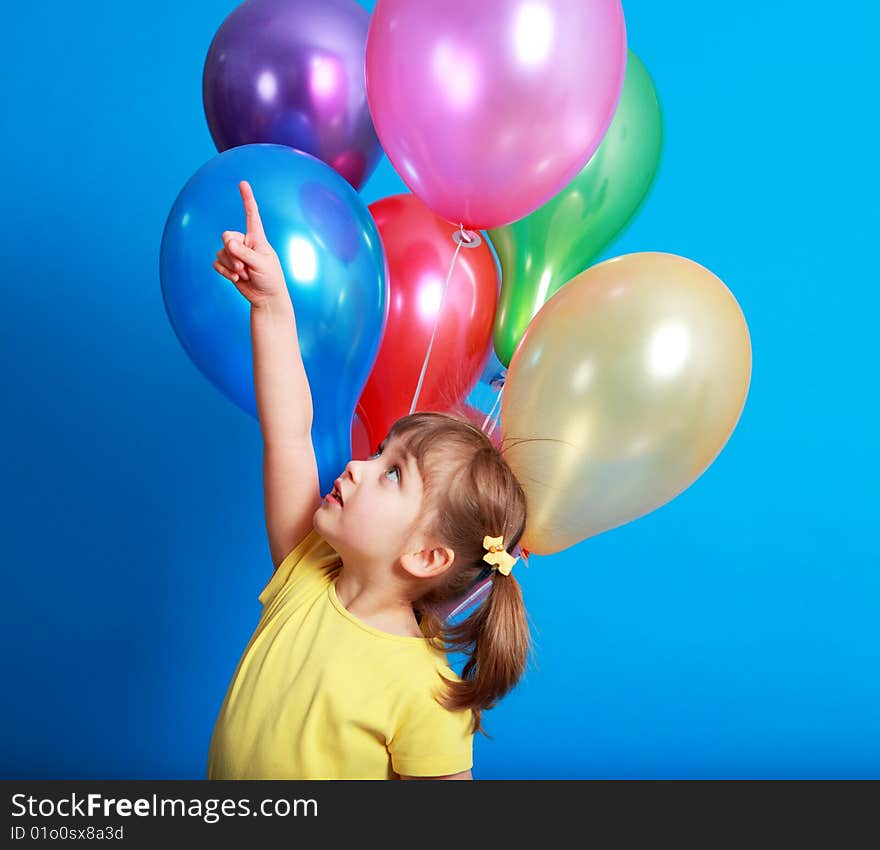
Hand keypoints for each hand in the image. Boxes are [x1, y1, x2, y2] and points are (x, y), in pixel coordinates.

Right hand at [213, 181, 286, 306]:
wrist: (266, 298)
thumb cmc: (270, 279)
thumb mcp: (261, 264)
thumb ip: (244, 252)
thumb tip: (228, 243)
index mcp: (257, 238)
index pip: (252, 215)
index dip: (247, 199)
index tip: (243, 183)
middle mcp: (245, 243)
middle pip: (227, 236)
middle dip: (232, 252)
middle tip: (244, 266)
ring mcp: (236, 254)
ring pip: (222, 252)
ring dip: (231, 266)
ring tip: (245, 274)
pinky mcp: (229, 265)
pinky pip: (218, 263)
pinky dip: (225, 272)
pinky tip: (236, 279)